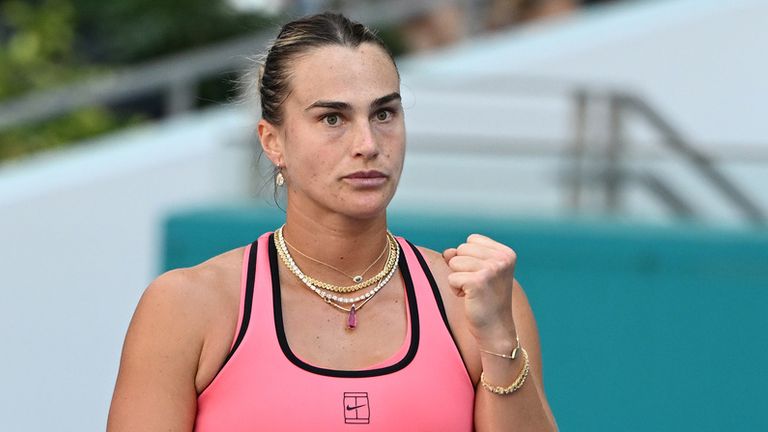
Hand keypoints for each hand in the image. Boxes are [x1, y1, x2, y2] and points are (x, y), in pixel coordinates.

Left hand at [443, 234, 517, 350]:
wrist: (495, 329)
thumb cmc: (485, 299)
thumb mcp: (477, 271)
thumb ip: (462, 256)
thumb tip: (447, 252)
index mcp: (506, 253)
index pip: (472, 240)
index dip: (470, 258)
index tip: (483, 276)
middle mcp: (502, 259)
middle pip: (461, 249)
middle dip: (462, 268)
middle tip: (478, 286)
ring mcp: (492, 269)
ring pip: (454, 261)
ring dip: (458, 278)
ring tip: (474, 292)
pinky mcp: (478, 282)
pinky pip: (451, 277)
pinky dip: (455, 290)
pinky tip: (470, 298)